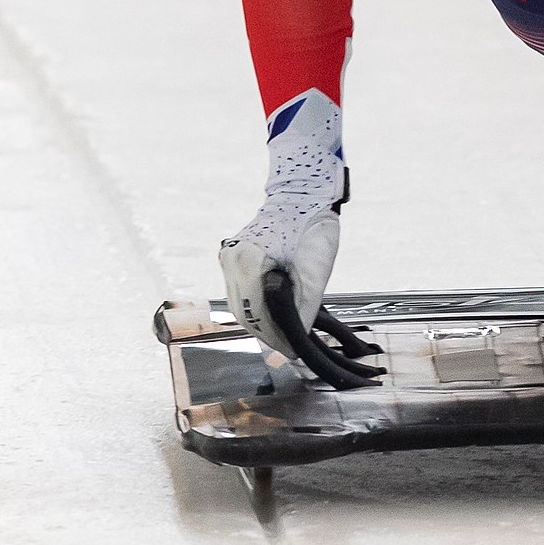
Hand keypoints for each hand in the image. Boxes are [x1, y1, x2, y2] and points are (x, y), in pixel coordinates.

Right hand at [219, 194, 340, 361]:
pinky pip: (240, 290)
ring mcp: (228, 257)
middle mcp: (231, 260)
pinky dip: (256, 303)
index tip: (290, 351)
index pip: (256, 314)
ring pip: (239, 303)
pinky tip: (273, 310)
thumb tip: (296, 339)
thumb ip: (303, 309)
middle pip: (244, 312)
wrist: (303, 193)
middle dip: (266, 331)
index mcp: (247, 262)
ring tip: (283, 330)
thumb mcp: (315, 273)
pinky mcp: (233, 255)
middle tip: (288, 344)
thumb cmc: (312, 226)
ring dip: (259, 318)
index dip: (275, 337)